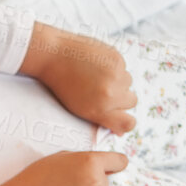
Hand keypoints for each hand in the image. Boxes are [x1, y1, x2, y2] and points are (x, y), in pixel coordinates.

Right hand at [0, 150, 127, 185]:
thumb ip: (85, 159)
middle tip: (69, 184)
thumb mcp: (61, 157)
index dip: (113, 165)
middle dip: (92, 182)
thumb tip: (102, 166)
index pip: (120, 162)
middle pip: (106, 182)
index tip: (108, 168)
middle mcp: (95, 182)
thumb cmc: (36, 177)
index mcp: (91, 162)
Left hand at [21, 24, 136, 134]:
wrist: (54, 57)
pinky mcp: (118, 59)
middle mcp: (111, 95)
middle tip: (104, 92)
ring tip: (96, 77)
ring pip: (128, 83)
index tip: (121, 117)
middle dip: (121, 99)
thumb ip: (101, 117)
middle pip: (131, 102)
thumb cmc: (63, 86)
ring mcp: (116, 76)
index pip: (128, 123)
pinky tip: (96, 65)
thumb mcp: (78, 109)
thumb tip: (120, 128)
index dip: (126, 122)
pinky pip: (123, 67)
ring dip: (118, 82)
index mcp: (99, 110)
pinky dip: (113, 67)